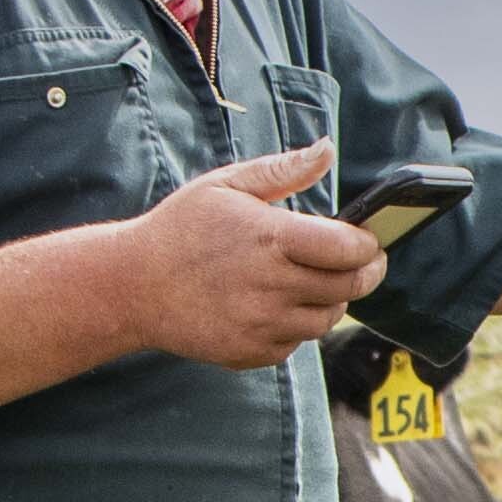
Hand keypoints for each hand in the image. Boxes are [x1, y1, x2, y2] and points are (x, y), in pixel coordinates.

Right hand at [111, 141, 383, 368]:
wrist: (132, 286)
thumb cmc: (181, 228)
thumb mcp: (225, 184)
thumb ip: (282, 170)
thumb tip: (327, 149)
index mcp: (270, 239)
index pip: (348, 249)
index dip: (368, 245)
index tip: (369, 239)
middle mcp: (271, 286)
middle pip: (348, 287)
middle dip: (363, 273)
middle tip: (362, 262)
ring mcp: (261, 325)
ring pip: (326, 319)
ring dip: (331, 300)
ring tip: (316, 280)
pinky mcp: (251, 352)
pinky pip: (296, 343)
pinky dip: (296, 325)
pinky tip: (278, 304)